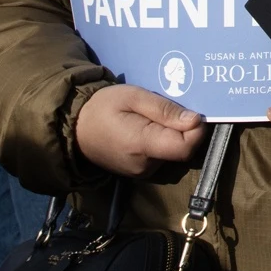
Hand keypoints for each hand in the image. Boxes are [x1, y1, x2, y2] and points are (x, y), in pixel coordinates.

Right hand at [73, 84, 204, 176]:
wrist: (74, 128)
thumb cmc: (103, 107)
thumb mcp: (134, 97)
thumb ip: (165, 110)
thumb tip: (196, 121)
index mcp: (143, 145)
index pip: (185, 148)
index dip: (196, 130)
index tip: (194, 112)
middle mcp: (145, 165)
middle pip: (181, 150)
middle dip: (182, 130)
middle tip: (168, 109)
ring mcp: (141, 172)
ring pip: (171, 153)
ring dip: (170, 135)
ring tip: (152, 117)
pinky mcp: (139, 173)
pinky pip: (160, 157)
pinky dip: (161, 142)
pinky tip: (147, 128)